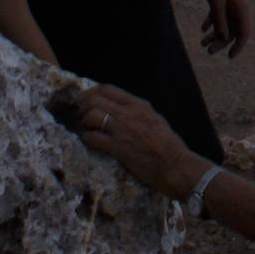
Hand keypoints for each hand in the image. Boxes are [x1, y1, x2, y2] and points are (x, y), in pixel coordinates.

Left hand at [66, 81, 204, 199]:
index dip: (92, 92)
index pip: (108, 89)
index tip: (87, 100)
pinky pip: (93, 137)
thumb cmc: (168, 144)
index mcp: (138, 104)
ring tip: (84, 128)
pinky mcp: (118, 148)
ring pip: (91, 115)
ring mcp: (122, 130)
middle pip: (94, 99)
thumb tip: (121, 109)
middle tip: (80, 114)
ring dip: (83, 121)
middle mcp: (128, 113)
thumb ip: (137, 111)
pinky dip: (86, 137)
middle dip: (83, 105)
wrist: (174, 164)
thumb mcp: (154, 118)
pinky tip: (88, 140)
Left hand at [196, 0, 250, 56]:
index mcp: (241, 9)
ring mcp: (230, 3)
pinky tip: (202, 29)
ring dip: (214, 33)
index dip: (238, 46)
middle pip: (231, 30)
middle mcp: (238, 8)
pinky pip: (218, 14)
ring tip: (202, 43)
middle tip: (208, 51)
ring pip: (224, 23)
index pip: (243, 32)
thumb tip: (222, 37)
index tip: (229, 57)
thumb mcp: (217, 2)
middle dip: (220, 42)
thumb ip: (219, 20)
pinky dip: (211, 22)